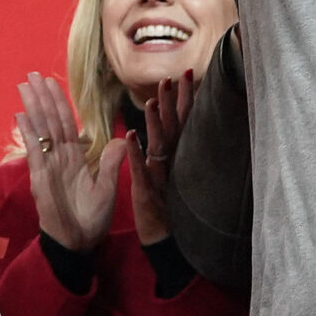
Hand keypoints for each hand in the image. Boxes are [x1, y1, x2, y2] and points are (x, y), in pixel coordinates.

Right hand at [18, 71, 118, 254]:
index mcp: (74, 158)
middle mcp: (59, 157)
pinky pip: (34, 150)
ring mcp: (47, 165)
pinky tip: (20, 115)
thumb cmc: (92, 219)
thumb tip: (120, 137)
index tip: (51, 82)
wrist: (79, 244)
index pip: (66, 123)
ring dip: (33, 107)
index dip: (59, 102)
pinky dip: (27, 132)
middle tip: (32, 74)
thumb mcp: (107, 189)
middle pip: (50, 120)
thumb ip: (111, 164)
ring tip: (25, 85)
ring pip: (40, 129)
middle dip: (42, 97)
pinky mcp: (40, 177)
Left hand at [127, 68, 193, 245]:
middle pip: (175, 127)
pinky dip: (136, 153)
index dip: (184, 98)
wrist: (168, 241)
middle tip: (176, 77)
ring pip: (159, 144)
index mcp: (177, 156)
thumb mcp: (173, 173)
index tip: (184, 74)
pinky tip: (131, 136)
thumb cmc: (170, 206)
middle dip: (175, 101)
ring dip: (156, 122)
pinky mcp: (147, 191)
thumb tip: (174, 124)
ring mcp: (161, 176)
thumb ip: (174, 148)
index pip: (182, 121)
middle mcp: (173, 162)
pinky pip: (140, 169)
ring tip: (153, 100)